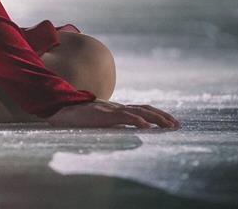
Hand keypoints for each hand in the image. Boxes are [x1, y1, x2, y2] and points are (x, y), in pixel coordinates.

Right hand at [46, 99, 180, 128]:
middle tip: (177, 125)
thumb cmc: (76, 116)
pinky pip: (123, 117)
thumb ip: (110, 123)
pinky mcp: (103, 115)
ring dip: (156, 118)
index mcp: (116, 109)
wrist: (59, 109)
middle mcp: (116, 107)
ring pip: (138, 112)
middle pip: (144, 108)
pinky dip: (137, 120)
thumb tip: (122, 131)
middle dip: (162, 116)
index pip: (141, 108)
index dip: (157, 113)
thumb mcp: (97, 120)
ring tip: (169, 125)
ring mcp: (110, 110)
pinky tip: (146, 126)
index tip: (171, 121)